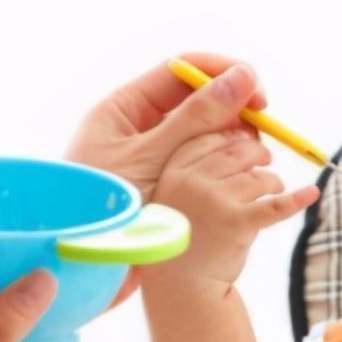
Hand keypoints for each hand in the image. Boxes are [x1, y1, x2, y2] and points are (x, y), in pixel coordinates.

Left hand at [67, 53, 267, 307]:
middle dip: (232, 108)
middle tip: (261, 128)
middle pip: (194, 99)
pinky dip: (224, 163)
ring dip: (232, 137)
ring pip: (202, 132)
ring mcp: (150, 158)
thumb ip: (197, 117)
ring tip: (254, 156)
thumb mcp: (152, 157)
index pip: (179, 71)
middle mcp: (135, 128)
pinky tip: (243, 175)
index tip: (257, 94)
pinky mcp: (164, 185)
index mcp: (121, 110)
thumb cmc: (100, 209)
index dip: (222, 74)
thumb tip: (243, 76)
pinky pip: (200, 162)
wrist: (79, 270)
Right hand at [145, 129, 318, 286]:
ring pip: (258, 177)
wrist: (182, 286)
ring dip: (272, 182)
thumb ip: (202, 165)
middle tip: (266, 162)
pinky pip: (275, 206)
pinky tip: (312, 193)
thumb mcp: (179, 193)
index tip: (246, 144)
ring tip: (273, 189)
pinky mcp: (238, 224)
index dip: (234, 138)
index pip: (212, 139)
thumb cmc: (186, 234)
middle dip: (258, 155)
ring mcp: (215, 201)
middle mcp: (193, 181)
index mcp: (175, 170)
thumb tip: (247, 133)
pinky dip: (297, 199)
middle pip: (238, 152)